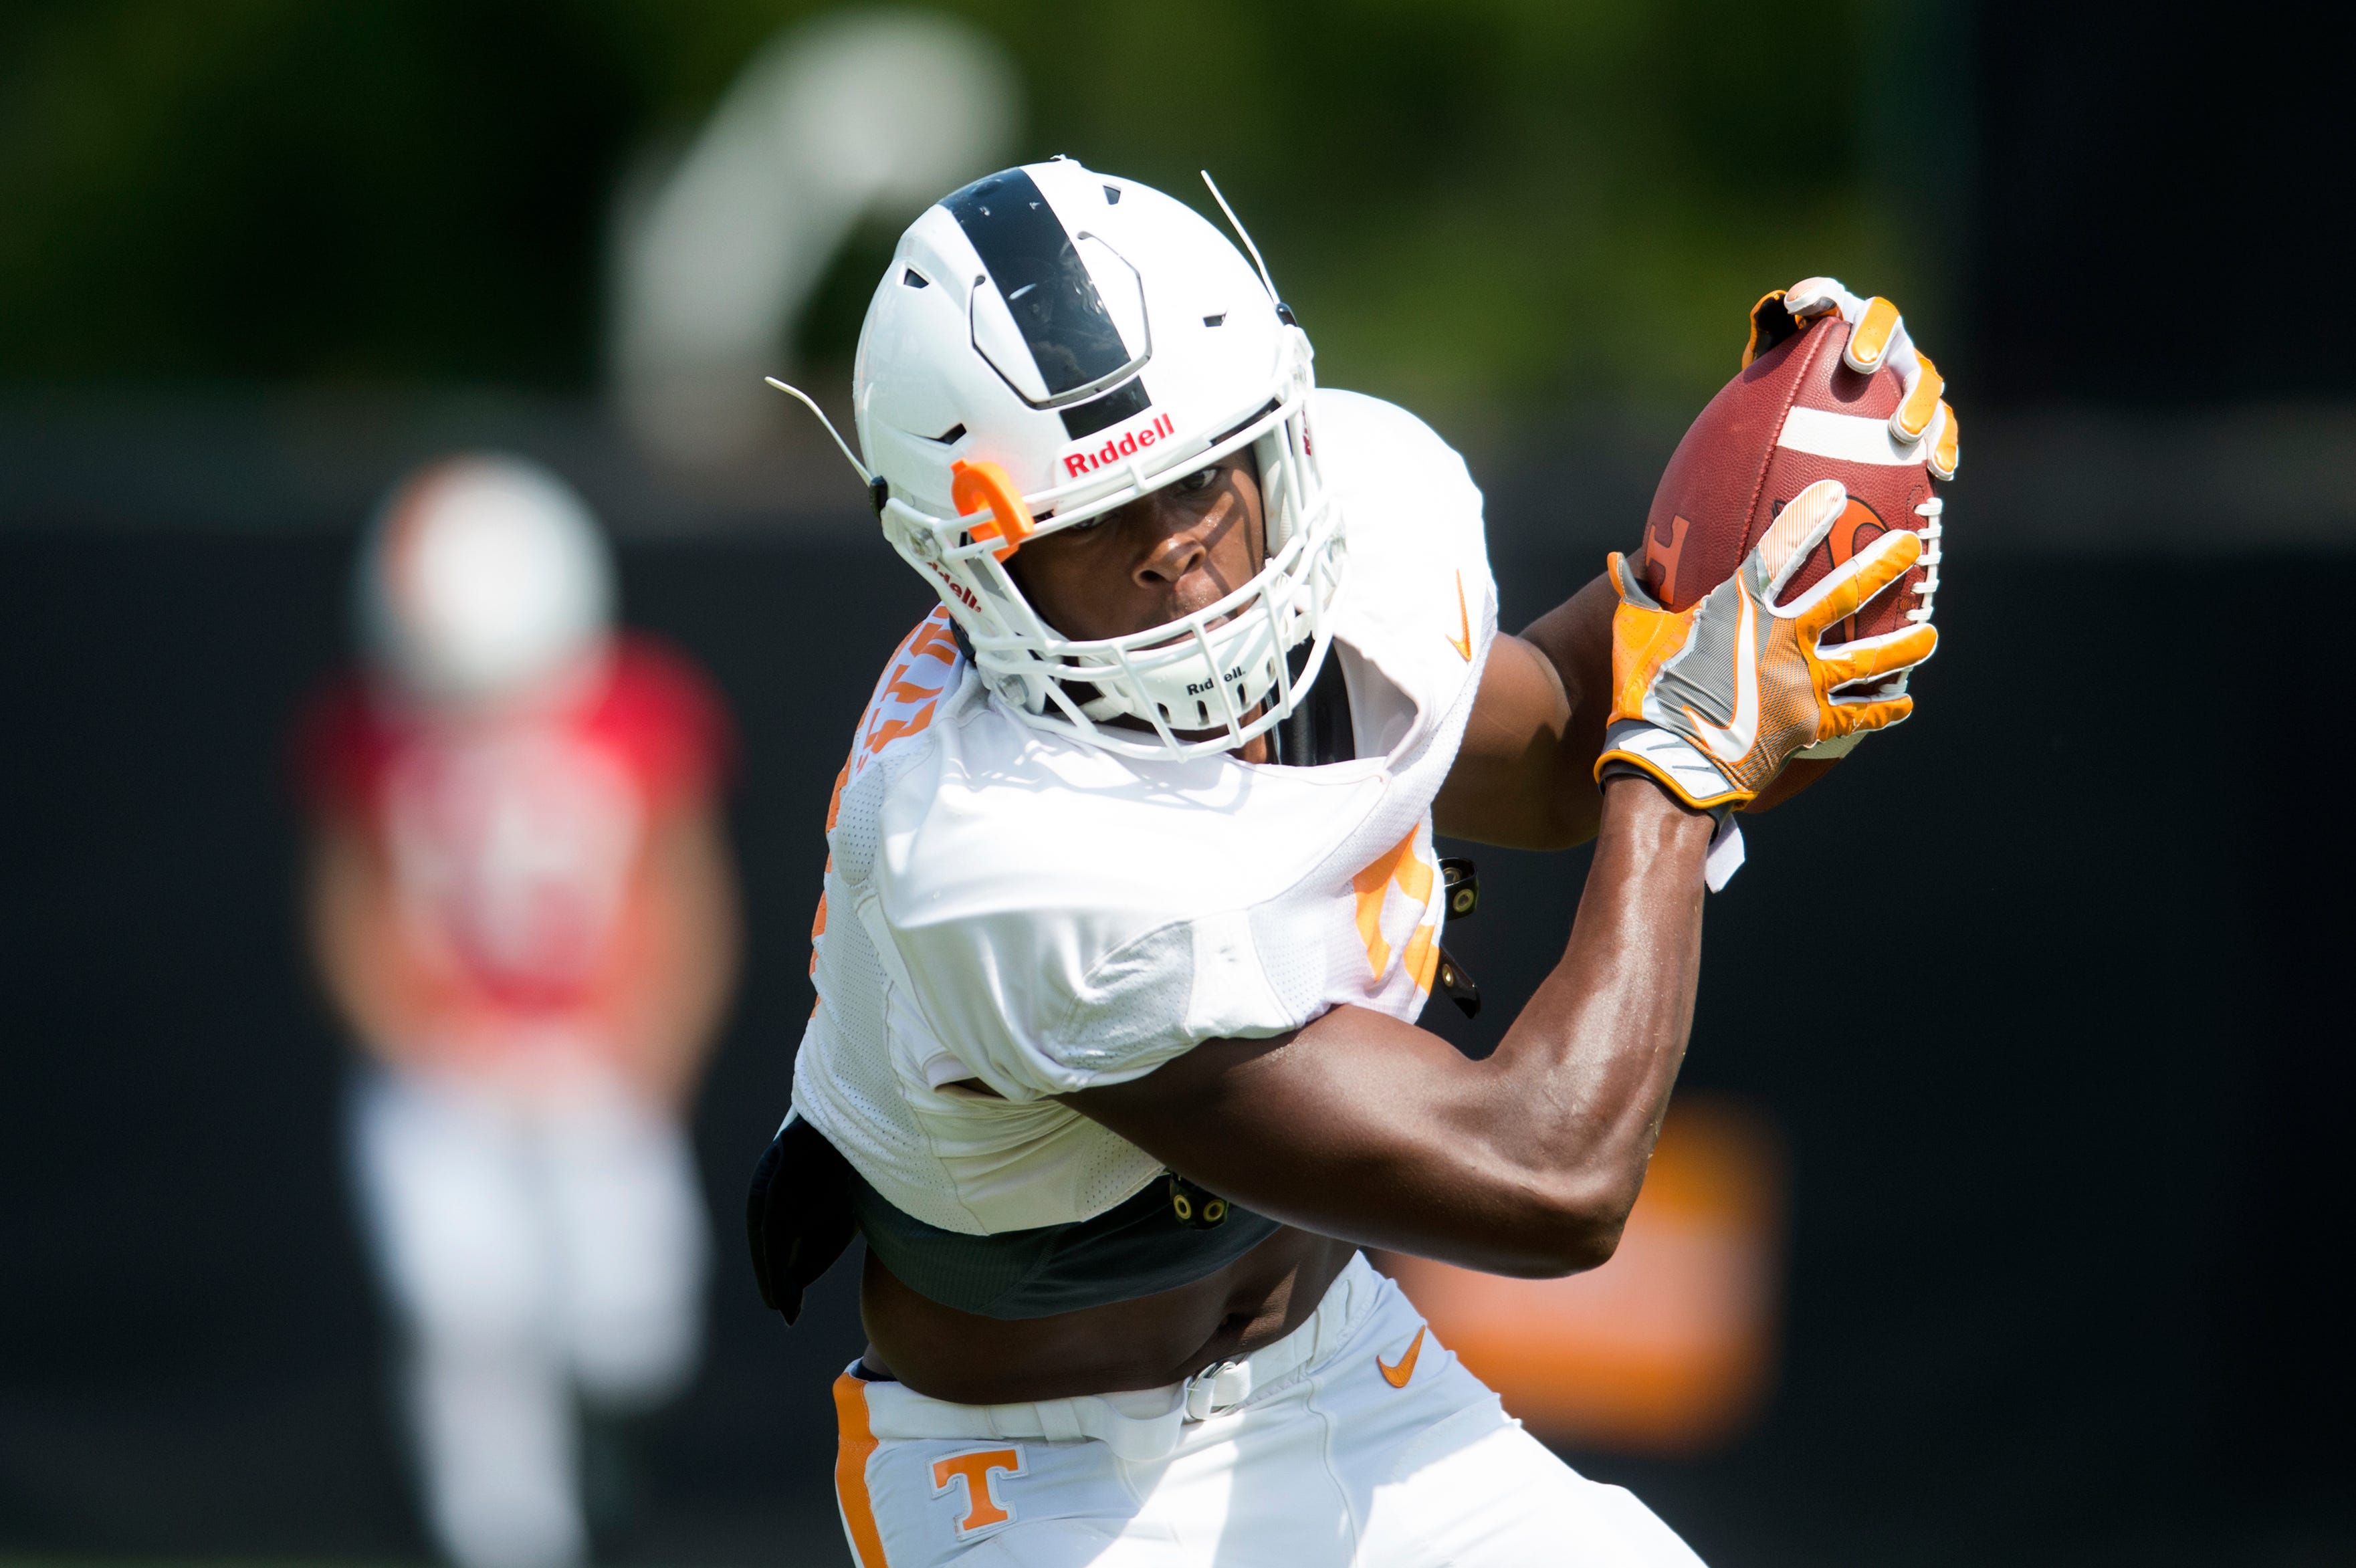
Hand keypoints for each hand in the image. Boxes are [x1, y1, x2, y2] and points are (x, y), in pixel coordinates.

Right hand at [1593, 479, 1937, 810]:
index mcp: (1740, 611)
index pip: (1781, 551)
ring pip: (1869, 658)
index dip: (1809, 518)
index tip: (1837, 493)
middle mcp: (1783, 641)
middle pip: (1846, 594)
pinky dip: (1883, 710)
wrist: (1669, 763)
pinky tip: (1905, 703)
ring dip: (1904, 645)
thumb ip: (1635, 596)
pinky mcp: (1810, 727)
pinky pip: (1858, 716)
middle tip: (1911, 547)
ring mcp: (1802, 685)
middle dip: (1883, 565)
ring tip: (1929, 634)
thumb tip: (1616, 563)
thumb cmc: (1645, 695)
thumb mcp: (1634, 637)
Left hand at [1743, 278, 1958, 479]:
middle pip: (1891, 328)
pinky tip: (1940, 470)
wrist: (1825, 428)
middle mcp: (1888, 342)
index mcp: (1848, 322)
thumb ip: (1776, 331)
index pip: (1835, 297)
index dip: (1822, 294)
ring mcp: (1912, 377)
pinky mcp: (1930, 415)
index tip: (1799, 305)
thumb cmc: (1798, 389)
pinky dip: (1944, 446)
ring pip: (1926, 381)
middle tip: (1858, 364)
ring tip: (1903, 432)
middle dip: (1877, 340)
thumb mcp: (1779, 363)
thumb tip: (1779, 306)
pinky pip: (1942, 428)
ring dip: (1919, 403)